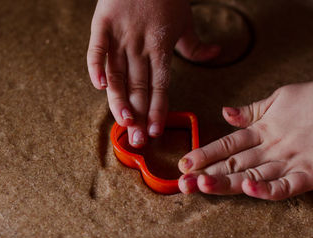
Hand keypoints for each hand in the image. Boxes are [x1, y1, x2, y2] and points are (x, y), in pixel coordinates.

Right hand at [87, 0, 219, 146]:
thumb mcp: (185, 21)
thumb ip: (196, 45)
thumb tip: (217, 55)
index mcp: (161, 47)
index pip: (160, 86)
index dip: (158, 109)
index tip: (156, 131)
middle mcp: (141, 45)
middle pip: (139, 86)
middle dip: (139, 115)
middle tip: (137, 140)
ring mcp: (121, 35)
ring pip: (118, 73)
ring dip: (119, 100)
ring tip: (123, 122)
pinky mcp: (103, 23)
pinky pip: (97, 47)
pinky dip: (96, 66)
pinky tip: (99, 86)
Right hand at [178, 65, 312, 199]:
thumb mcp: (276, 101)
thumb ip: (249, 111)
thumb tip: (223, 112)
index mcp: (260, 135)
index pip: (226, 147)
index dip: (204, 154)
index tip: (184, 163)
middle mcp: (270, 153)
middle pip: (233, 165)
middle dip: (206, 174)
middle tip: (183, 183)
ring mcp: (289, 164)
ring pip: (252, 177)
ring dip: (228, 182)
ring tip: (203, 183)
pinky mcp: (310, 174)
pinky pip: (285, 186)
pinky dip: (266, 188)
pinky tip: (248, 186)